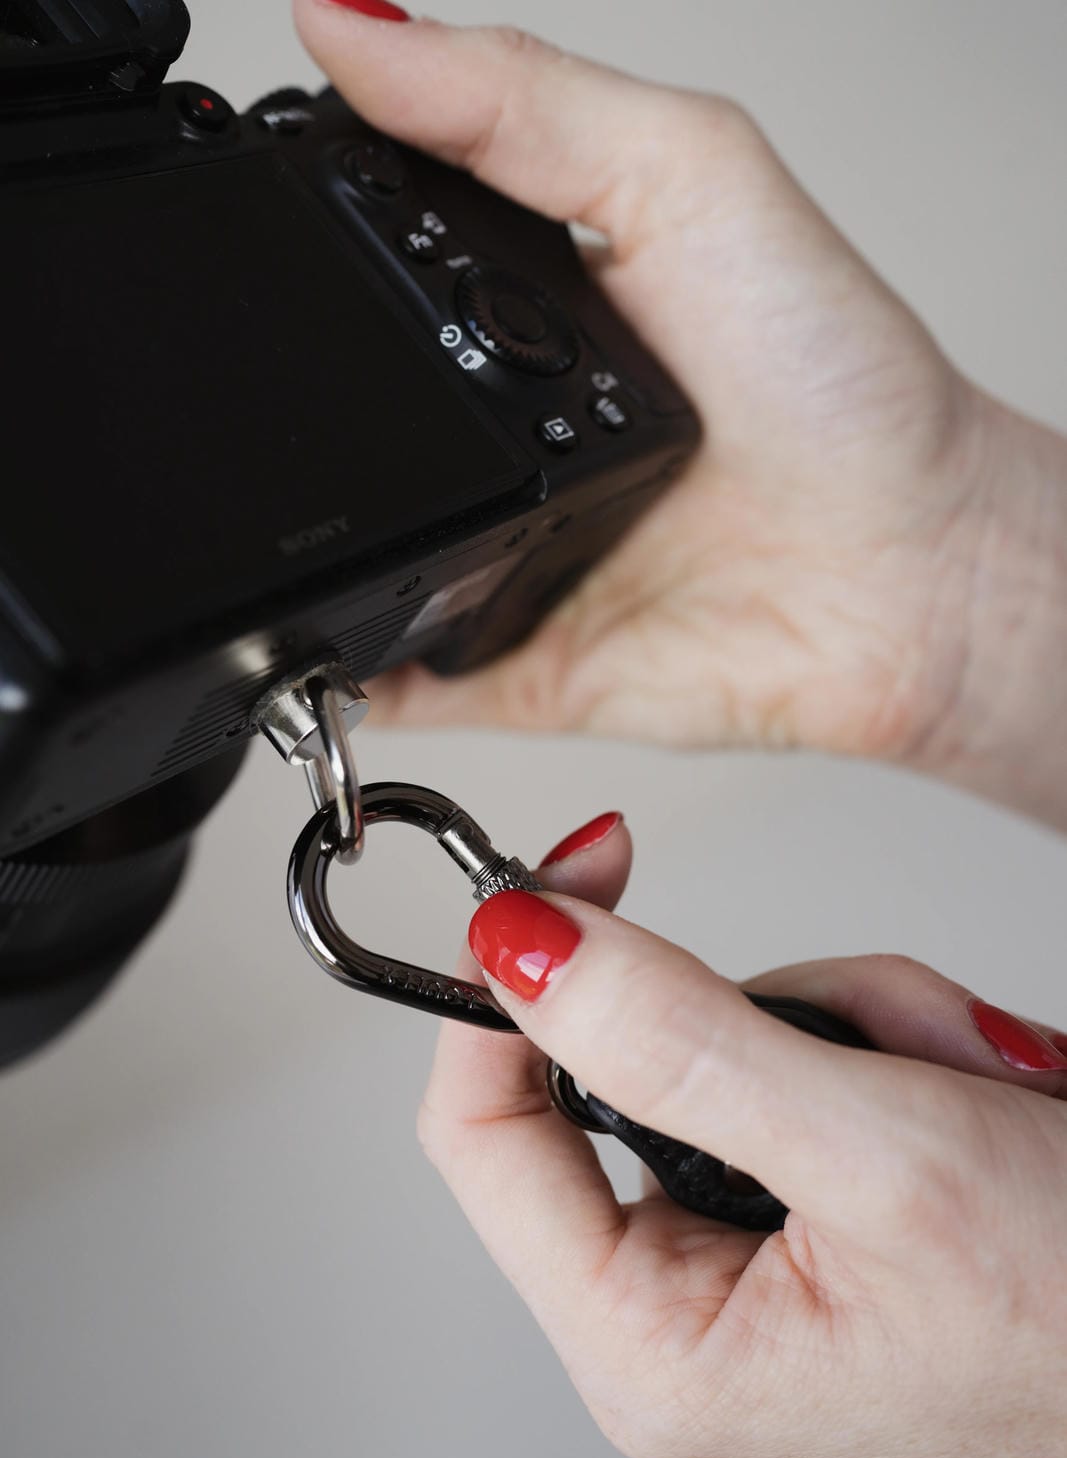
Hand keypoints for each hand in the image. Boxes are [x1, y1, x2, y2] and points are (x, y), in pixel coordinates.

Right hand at [295, 5, 1066, 825]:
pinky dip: (349, 670)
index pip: (388, 254)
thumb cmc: (841, 383)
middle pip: (361, 410)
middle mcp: (517, 433)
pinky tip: (307, 646)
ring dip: (313, 538)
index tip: (247, 202)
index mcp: (542, 308)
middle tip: (251, 371)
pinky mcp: (521, 656)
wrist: (912, 574)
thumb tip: (354, 27)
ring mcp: (511, 549)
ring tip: (266, 509)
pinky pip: (406, 674)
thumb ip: (523, 102)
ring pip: (367, 548)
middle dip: (294, 398)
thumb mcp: (689, 175)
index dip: (315, 231)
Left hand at [418, 812, 1066, 1457]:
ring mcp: (755, 1268)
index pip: (475, 1129)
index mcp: (649, 1342)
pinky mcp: (822, 1227)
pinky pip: (806, 1078)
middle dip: (771, 1016)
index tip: (579, 874)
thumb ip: (686, 1040)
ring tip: (979, 1096)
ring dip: (860, 1032)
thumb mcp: (884, 1157)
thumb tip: (517, 947)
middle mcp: (680, 1316)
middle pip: (629, 1070)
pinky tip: (985, 1111)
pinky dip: (898, 1059)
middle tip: (894, 1040)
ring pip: (733, 1053)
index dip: (506, 981)